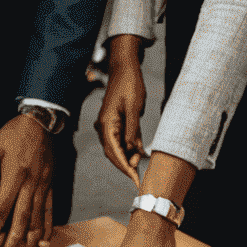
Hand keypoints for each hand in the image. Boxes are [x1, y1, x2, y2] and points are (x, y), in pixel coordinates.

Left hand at [0, 114, 54, 246]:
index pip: (2, 208)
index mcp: (14, 176)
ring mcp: (42, 185)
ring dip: (29, 235)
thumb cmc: (15, 133)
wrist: (41, 123)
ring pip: (37, 216)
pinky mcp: (50, 184)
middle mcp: (30, 184)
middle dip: (12, 238)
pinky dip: (47, 225)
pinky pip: (50, 209)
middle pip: (21, 217)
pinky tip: (44, 238)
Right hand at [95, 36, 148, 185]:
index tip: (135, 179)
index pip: (113, 152)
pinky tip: (139, 152)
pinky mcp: (114, 122)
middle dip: (125, 165)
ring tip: (142, 163)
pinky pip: (120, 139)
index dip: (124, 167)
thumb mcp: (133, 108)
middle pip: (113, 153)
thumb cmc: (129, 84)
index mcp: (106, 124)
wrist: (124, 67)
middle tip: (140, 176)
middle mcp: (104, 126)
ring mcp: (108, 124)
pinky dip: (128, 147)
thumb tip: (133, 150)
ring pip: (116, 147)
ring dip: (128, 157)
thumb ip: (132, 130)